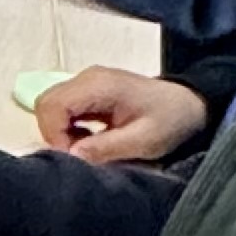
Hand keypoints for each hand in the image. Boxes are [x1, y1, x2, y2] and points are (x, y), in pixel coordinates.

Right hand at [35, 65, 209, 166]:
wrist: (190, 105)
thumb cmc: (171, 121)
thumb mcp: (144, 141)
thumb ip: (106, 148)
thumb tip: (71, 156)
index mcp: (99, 85)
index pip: (52, 106)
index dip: (54, 135)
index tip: (75, 157)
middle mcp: (87, 78)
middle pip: (46, 103)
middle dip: (54, 134)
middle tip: (79, 155)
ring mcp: (87, 82)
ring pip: (51, 106)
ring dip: (60, 132)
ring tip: (87, 149)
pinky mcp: (89, 91)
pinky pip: (64, 108)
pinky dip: (68, 128)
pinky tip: (89, 139)